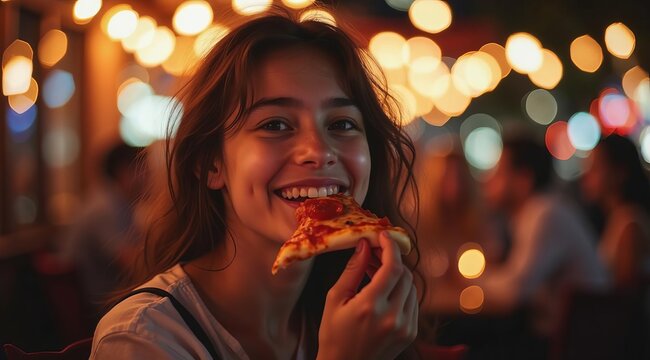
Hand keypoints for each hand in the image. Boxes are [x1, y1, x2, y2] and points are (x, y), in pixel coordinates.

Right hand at [317, 232, 417, 359]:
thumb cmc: (333, 334)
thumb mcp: (335, 299)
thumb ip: (352, 270)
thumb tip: (364, 245)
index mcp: (370, 307)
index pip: (392, 267)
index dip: (391, 247)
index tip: (383, 236)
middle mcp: (392, 317)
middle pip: (404, 275)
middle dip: (392, 259)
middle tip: (376, 253)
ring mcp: (404, 327)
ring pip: (411, 287)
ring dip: (397, 274)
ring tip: (377, 271)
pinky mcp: (410, 333)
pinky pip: (412, 302)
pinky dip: (402, 291)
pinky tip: (385, 289)